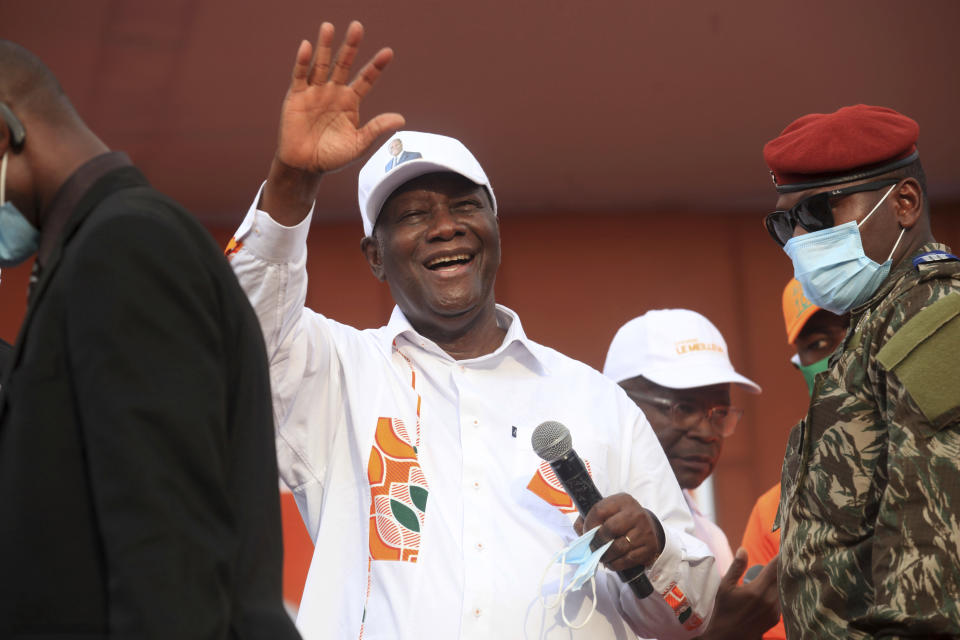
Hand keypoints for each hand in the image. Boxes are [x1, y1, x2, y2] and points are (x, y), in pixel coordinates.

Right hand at [263, 21, 404, 222]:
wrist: (305, 167)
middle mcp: (334, 92)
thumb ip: (376, 129)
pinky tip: (306, 46)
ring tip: (329, 27)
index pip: (366, 79)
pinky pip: (300, 76)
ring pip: (321, 65)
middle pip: (344, 64)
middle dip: (350, 46)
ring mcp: (315, 92)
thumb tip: (401, 119)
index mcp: (350, 101)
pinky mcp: (296, 96)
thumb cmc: (332, 157)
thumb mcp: (358, 144)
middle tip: (357, 27)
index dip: (376, 66)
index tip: (388, 52)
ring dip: (325, 47)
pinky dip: (302, 62)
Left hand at [573, 493, 661, 570]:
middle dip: (597, 542)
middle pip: (609, 529)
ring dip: (605, 556)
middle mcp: (636, 513)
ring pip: (618, 547)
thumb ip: (587, 519)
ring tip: (600, 556)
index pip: (599, 510)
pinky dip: (615, 564)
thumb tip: (580, 531)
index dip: (588, 525)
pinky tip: (611, 562)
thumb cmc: (619, 520)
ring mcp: (645, 530)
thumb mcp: (606, 512)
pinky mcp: (650, 547)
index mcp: (622, 500)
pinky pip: (627, 559)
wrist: (647, 527)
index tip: (585, 533)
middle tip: (592, 548)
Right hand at [697, 549, 779, 639]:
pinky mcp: (776, 618)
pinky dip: (779, 591)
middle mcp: (770, 600)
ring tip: (782, 569)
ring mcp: (775, 610)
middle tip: (787, 554)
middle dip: (784, 565)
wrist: (728, 637)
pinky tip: (775, 587)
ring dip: (782, 579)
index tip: (787, 545)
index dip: (782, 555)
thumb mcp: (725, 587)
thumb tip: (743, 549)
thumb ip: (736, 567)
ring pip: (783, 589)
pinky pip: (781, 599)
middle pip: (782, 577)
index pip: (775, 567)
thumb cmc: (724, 610)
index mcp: (757, 590)